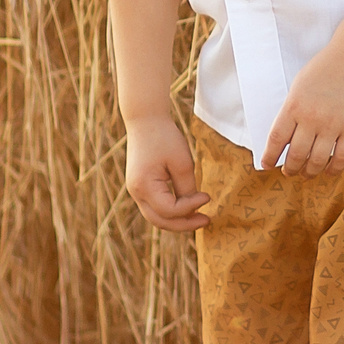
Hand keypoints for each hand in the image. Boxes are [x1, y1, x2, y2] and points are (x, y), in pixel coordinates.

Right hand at [124, 115, 212, 230]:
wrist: (145, 119)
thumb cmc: (165, 137)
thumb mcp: (182, 163)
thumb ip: (187, 188)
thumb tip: (193, 208)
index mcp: (144, 186)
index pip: (170, 210)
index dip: (191, 208)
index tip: (207, 197)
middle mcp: (136, 192)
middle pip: (160, 221)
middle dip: (184, 224)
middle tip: (206, 220)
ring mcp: (135, 191)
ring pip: (156, 217)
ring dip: (177, 220)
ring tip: (199, 217)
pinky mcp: (140, 186)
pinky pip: (155, 207)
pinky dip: (170, 211)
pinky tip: (187, 207)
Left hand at [260, 46, 343, 174]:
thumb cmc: (324, 70)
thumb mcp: (298, 87)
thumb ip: (291, 111)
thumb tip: (284, 137)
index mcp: (293, 106)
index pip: (276, 139)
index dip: (270, 156)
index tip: (267, 165)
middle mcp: (311, 118)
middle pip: (296, 155)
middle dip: (290, 168)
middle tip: (288, 172)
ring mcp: (332, 125)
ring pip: (317, 161)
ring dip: (309, 172)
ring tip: (306, 174)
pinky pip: (341, 158)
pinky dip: (333, 169)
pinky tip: (328, 171)